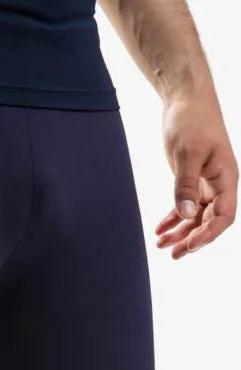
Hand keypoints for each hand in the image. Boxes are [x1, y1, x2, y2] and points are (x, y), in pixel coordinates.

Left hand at [156, 94, 237, 259]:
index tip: (190, 245)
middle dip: (192, 239)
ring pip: (196, 216)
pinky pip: (185, 206)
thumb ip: (186, 185)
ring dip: (180, 232)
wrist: (185, 99)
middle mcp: (219, 183)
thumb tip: (187, 215)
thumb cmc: (191, 120)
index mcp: (226, 177)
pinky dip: (173, 219)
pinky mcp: (192, 180)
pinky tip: (159, 230)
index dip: (209, 234)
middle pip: (210, 221)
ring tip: (161, 246)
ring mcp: (206, 182)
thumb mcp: (187, 153)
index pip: (224, 216)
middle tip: (173, 255)